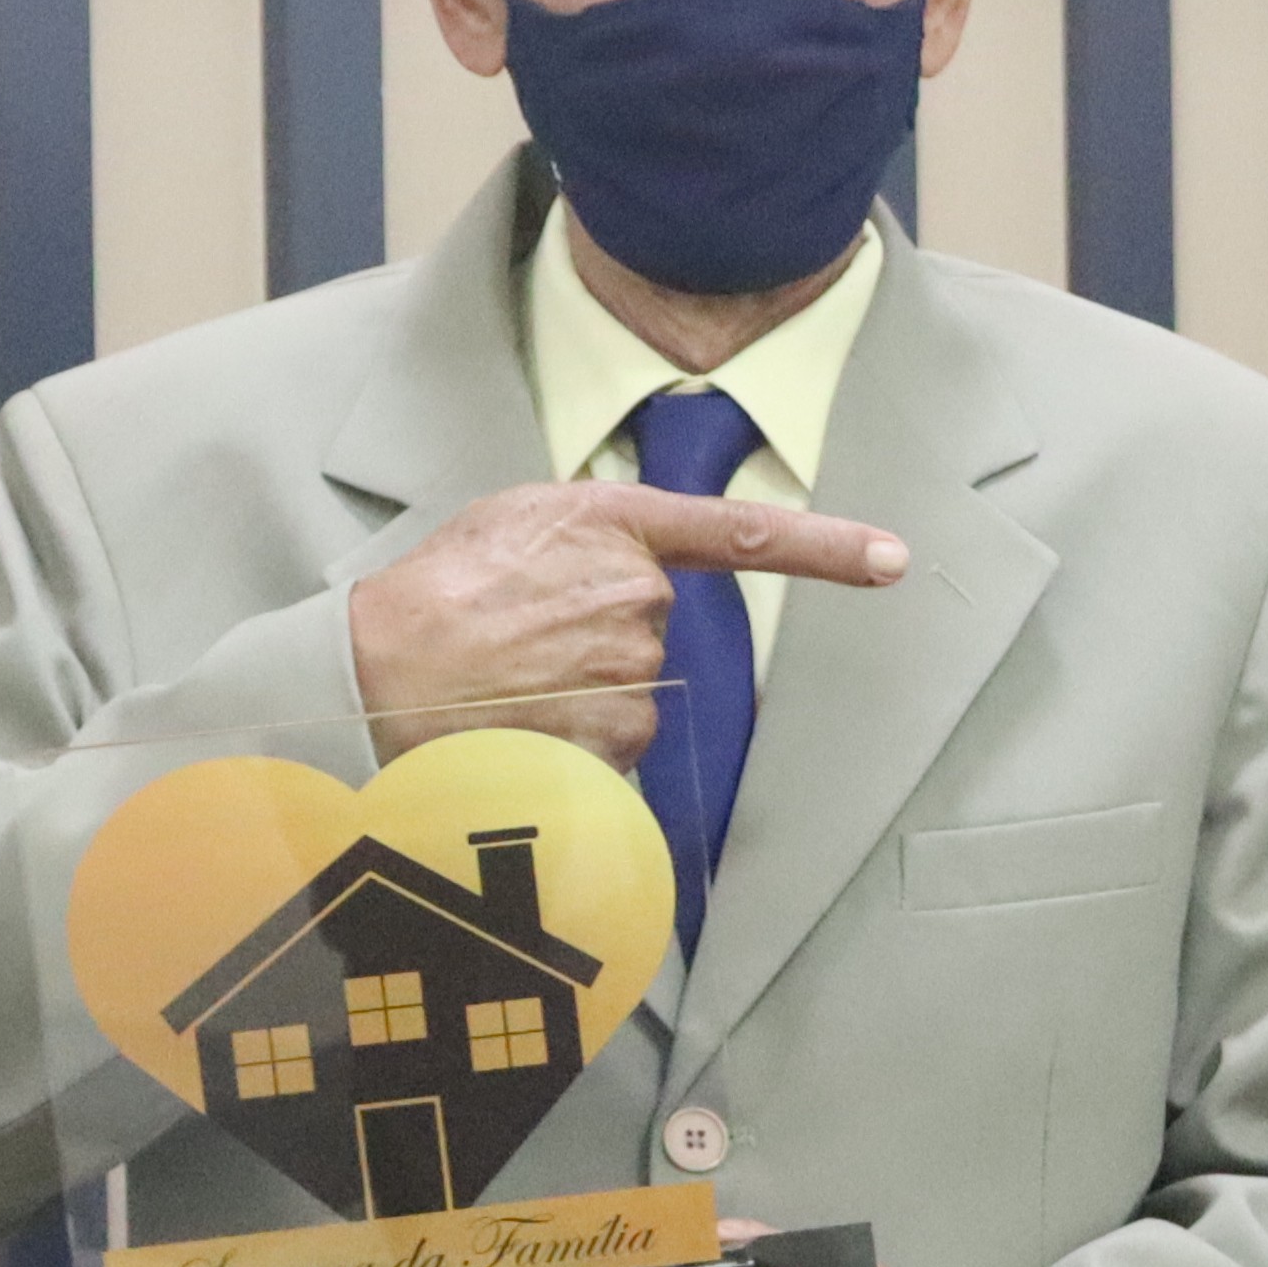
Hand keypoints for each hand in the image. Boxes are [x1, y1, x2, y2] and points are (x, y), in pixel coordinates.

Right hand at [346, 478, 906, 762]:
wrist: (375, 667)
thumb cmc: (436, 591)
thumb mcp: (516, 522)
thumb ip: (594, 532)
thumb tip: (642, 562)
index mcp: (616, 527)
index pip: (745, 534)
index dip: (828, 547)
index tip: (893, 559)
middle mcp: (639, 594)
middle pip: (656, 628)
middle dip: (604, 639)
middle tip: (525, 640)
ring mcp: (632, 667)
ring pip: (637, 690)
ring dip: (585, 693)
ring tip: (510, 680)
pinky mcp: (617, 734)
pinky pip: (618, 744)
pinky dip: (577, 742)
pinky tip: (521, 721)